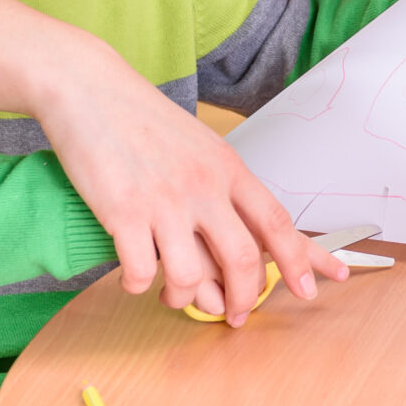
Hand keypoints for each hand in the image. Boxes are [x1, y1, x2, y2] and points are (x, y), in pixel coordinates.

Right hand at [36, 43, 347, 325]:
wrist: (91, 90)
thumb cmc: (143, 120)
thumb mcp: (199, 147)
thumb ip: (221, 187)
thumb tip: (237, 236)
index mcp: (228, 169)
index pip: (277, 223)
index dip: (300, 261)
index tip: (314, 287)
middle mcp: (204, 186)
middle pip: (243, 259)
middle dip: (246, 298)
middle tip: (237, 316)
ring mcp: (165, 200)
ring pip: (191, 276)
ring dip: (185, 298)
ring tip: (174, 296)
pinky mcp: (123, 212)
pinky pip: (141, 272)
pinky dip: (139, 287)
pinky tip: (136, 281)